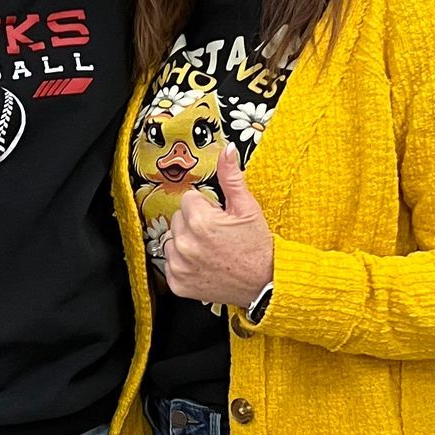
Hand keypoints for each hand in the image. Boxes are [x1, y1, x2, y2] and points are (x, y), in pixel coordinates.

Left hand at [163, 145, 273, 307]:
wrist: (264, 283)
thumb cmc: (258, 247)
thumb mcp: (247, 208)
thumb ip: (231, 178)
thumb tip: (227, 151)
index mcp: (200, 222)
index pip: (189, 199)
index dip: (206, 207)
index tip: (219, 219)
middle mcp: (186, 244)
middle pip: (178, 219)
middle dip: (195, 223)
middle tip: (217, 235)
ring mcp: (180, 266)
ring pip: (172, 240)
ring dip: (187, 242)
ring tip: (210, 250)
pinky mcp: (178, 283)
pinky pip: (171, 264)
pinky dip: (184, 264)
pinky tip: (203, 264)